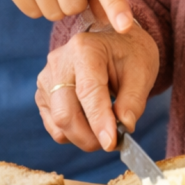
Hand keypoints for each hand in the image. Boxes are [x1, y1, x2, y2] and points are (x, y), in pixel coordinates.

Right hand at [35, 24, 159, 151]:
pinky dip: (72, 133)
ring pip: (58, 123)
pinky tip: (89, 122)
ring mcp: (47, 78)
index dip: (99, 121)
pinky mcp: (43, 94)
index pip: (88, 92)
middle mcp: (59, 62)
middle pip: (65, 113)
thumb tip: (124, 127)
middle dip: (89, 137)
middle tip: (112, 142)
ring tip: (104, 129)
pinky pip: (53, 125)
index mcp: (84, 49)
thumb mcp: (141, 72)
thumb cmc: (128, 54)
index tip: (111, 143)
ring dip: (82, 137)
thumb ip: (133, 101)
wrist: (112, 42)